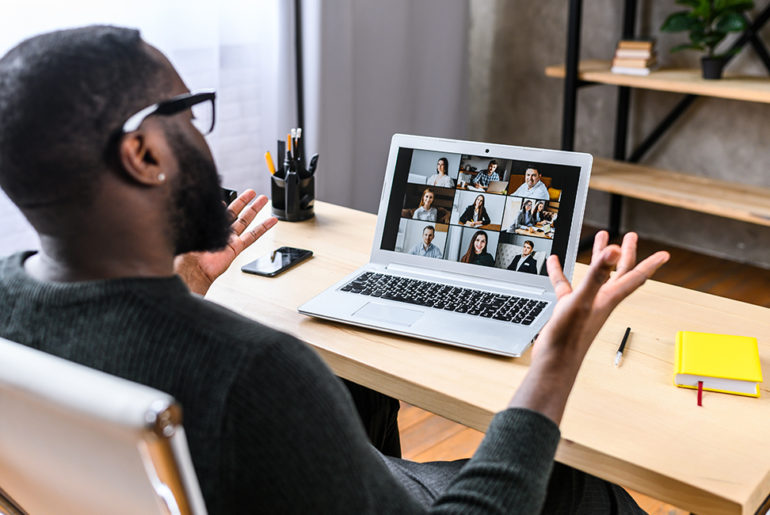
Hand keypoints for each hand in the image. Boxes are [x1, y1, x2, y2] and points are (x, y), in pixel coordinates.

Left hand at [174, 189, 276, 294]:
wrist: (194, 267)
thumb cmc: (190, 249)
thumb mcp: (195, 224)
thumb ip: (205, 212)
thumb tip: (216, 203)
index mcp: (210, 225)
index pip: (219, 211)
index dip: (224, 203)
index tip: (227, 197)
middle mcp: (221, 231)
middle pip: (235, 212)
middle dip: (244, 201)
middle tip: (252, 193)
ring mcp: (230, 239)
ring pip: (246, 220)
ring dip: (255, 209)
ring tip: (263, 200)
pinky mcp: (237, 247)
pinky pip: (253, 235)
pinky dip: (263, 227)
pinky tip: (271, 221)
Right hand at [535, 231, 668, 362]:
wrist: (554, 362)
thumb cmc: (570, 338)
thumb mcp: (583, 301)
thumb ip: (596, 276)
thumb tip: (613, 252)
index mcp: (609, 298)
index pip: (635, 277)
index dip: (650, 264)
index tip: (665, 254)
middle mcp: (601, 300)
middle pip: (620, 273)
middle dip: (626, 253)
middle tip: (630, 236)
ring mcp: (585, 304)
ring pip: (596, 276)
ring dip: (599, 258)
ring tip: (600, 239)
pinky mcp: (569, 308)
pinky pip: (567, 285)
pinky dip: (562, 272)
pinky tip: (555, 263)